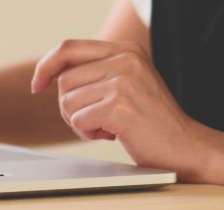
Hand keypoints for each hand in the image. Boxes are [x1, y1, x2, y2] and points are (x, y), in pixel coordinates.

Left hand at [30, 39, 210, 177]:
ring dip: (80, 122)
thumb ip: (100, 73)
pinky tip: (112, 135)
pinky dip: (88, 134)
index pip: (69, 48)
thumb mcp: (129, 86)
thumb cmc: (154, 124)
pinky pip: (78, 120)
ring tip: (108, 127)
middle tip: (94, 121)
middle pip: (64, 80)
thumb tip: (54, 75)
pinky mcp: (119, 105)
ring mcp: (123, 80)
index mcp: (126, 50)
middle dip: (70, 107)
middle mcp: (125, 59)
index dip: (46, 66)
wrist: (186, 147)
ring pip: (68, 101)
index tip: (37, 85)